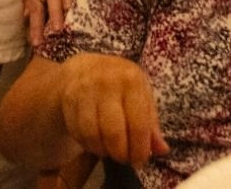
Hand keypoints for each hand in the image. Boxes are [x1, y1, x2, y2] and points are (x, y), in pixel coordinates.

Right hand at [59, 53, 168, 167]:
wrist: (85, 68)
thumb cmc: (119, 85)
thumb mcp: (140, 96)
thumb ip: (151, 124)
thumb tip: (162, 150)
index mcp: (132, 80)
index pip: (138, 124)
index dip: (139, 149)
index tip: (139, 162)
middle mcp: (108, 82)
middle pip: (114, 133)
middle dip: (120, 153)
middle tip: (124, 158)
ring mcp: (86, 90)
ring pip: (93, 135)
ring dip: (103, 150)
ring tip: (109, 150)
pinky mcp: (68, 99)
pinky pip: (78, 133)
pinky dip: (87, 144)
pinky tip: (95, 142)